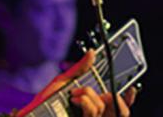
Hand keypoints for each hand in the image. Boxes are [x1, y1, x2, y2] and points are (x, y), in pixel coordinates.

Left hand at [16, 50, 138, 116]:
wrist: (31, 115)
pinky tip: (74, 99)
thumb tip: (92, 52)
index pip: (116, 106)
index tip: (131, 89)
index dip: (128, 100)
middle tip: (100, 90)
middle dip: (113, 97)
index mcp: (90, 105)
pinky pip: (94, 112)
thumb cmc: (44, 102)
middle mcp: (92, 115)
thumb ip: (80, 69)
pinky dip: (86, 102)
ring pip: (102, 107)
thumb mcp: (63, 81)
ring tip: (74, 94)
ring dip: (88, 95)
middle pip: (119, 111)